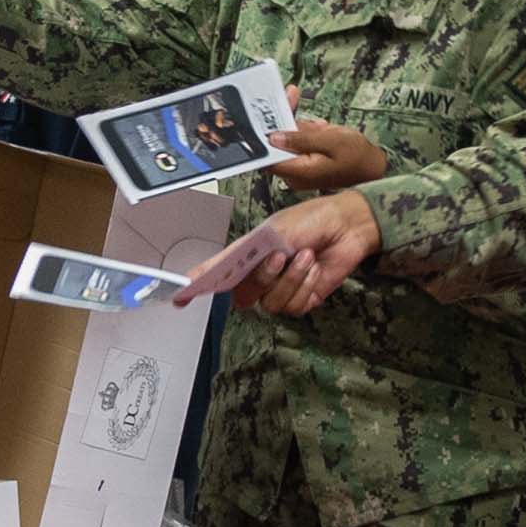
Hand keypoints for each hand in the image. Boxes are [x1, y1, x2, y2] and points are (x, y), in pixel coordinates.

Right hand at [182, 192, 381, 315]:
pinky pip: (294, 306)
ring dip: (291, 278)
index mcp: (246, 256)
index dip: (198, 288)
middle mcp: (260, 275)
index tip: (180, 299)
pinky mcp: (302, 298)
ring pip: (272, 303)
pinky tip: (314, 267)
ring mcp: (281, 288)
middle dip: (264, 276)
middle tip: (279, 255)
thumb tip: (210, 270)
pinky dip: (306, 285)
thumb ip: (239, 255)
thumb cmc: (309, 220)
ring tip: (305, 256)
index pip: (216, 276)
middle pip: (245, 295)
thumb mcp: (269, 232)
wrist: (346, 225)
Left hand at [265, 116, 387, 192]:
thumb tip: (274, 137)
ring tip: (316, 119)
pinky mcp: (305, 162)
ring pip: (287, 140)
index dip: (263, 132)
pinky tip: (321, 128)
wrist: (373, 167)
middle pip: (276, 143)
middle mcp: (294, 173)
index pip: (268, 155)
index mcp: (298, 172)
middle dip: (284, 118)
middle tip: (291, 94)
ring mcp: (299, 169)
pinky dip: (306, 131)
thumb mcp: (332, 140)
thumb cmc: (357, 156)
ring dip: (299, 124)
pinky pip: (297, 143)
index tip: (266, 111)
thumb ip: (302, 138)